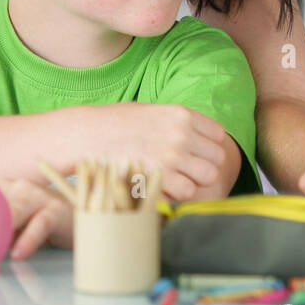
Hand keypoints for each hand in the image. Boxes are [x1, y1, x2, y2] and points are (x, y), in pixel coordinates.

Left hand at [0, 178, 73, 259]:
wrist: (82, 219)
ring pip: (14, 209)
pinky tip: (18, 254)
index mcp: (6, 187)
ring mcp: (39, 197)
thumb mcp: (12, 225)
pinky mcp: (56, 211)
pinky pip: (39, 225)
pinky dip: (27, 240)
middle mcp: (20, 187)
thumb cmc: (41, 224)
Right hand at [76, 102, 230, 201]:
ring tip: (175, 181)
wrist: (87, 135)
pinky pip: (188, 191)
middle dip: (204, 166)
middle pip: (217, 158)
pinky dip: (178, 194)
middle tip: (185, 172)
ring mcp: (173, 155)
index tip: (195, 154)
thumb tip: (194, 135)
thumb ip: (174, 122)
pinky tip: (163, 188)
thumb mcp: (150, 111)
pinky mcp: (160, 176)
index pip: (218, 135)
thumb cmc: (114, 123)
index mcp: (182, 114)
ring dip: (194, 181)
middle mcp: (182, 133)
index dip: (207, 147)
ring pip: (208, 176)